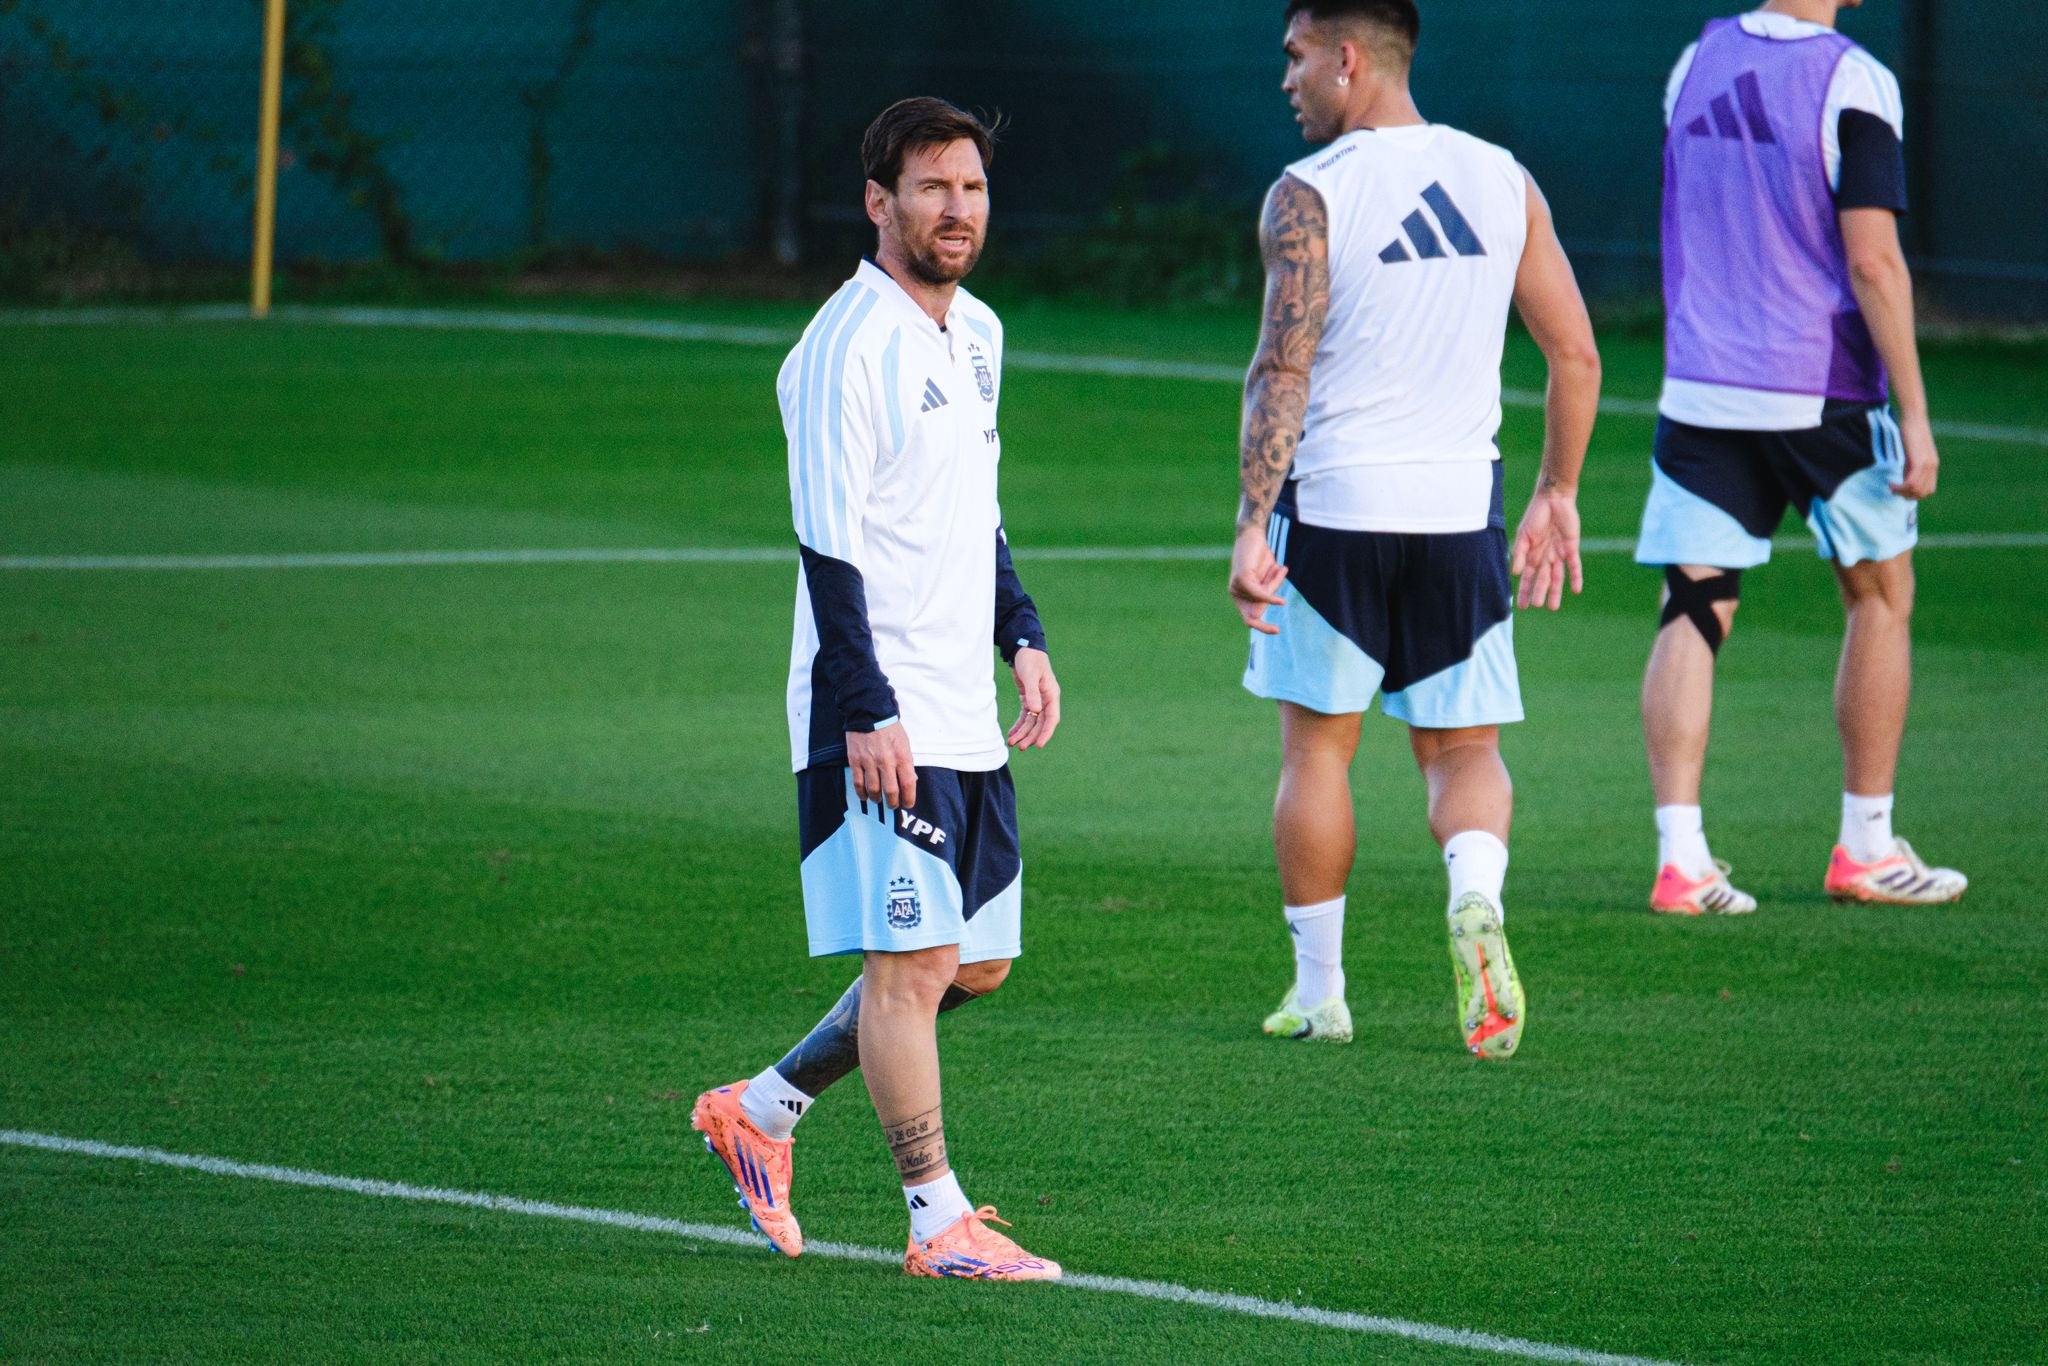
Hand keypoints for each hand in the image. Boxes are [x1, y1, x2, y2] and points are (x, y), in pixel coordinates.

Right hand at [846, 723, 916, 809]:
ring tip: (878, 800)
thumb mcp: (905, 744)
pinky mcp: (855, 760)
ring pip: (873, 789)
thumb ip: (907, 763)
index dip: (908, 799)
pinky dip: (862, 793)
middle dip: (893, 803)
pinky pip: (858, 782)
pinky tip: (865, 796)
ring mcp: (869, 761)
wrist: (869, 713)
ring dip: (877, 799)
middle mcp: (886, 761)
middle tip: (892, 805)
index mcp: (902, 756)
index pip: (908, 784)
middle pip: (891, 791)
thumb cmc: (890, 729)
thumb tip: (909, 781)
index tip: (907, 804)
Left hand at [1006, 647, 1060, 748]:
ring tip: (1012, 743)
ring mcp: (1037, 700)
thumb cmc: (1030, 659)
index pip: (1051, 718)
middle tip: (1021, 747)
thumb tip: (1035, 711)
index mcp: (1052, 695)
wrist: (1023, 648)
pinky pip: (1025, 716)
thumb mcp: (1030, 674)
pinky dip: (1019, 725)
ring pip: (1032, 721)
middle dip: (1031, 736)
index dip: (1046, 733)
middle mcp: (1046, 700)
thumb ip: (1033, 693)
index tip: (1039, 745)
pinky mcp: (1028, 698)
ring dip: (1023, 733)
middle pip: (1040, 723)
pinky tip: (1012, 733)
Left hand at [1229, 523, 1288, 634]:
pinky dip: (1270, 596)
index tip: (1277, 631)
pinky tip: (1280, 600)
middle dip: (1264, 621)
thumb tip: (1256, 615)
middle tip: (1276, 629)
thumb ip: (1266, 593)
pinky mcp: (1241, 579)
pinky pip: (1259, 593)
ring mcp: (1236, 587)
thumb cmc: (1261, 557)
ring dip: (1274, 584)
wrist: (1254, 534)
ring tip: (1277, 568)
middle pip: (1254, 614)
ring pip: (1263, 598)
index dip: (1262, 627)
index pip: (1249, 619)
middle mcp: (1235, 593)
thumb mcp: (1267, 579)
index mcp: (1241, 595)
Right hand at [1510, 490, 1583, 611]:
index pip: (1528, 578)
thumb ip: (1520, 553)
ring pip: (1557, 577)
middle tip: (1538, 606)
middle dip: (1539, 593)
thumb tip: (1516, 573)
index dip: (1524, 591)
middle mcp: (1545, 557)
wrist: (1554, 499)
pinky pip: (1574, 566)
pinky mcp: (1572, 548)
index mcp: (1532, 555)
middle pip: (1542, 579)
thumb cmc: (1536, 514)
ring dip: (1555, 591)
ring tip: (1553, 606)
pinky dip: (1575, 577)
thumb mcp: (1524, 534)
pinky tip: (1576, 590)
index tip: (1520, 607)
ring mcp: (1559, 553)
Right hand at [1891, 412, 1938, 498]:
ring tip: (1891, 487)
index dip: (1914, 495)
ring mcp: (1927, 465)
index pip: (1928, 490)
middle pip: (1923, 493)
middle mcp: (1932, 467)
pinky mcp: (1919, 462)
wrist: (1914, 419)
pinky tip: (1891, 483)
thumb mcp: (1911, 453)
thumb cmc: (1910, 432)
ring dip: (1902, 492)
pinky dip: (1900, 487)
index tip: (1901, 490)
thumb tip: (1904, 479)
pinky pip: (1911, 482)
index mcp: (1933, 465)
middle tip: (1894, 490)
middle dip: (1907, 496)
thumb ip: (1911, 466)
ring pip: (1916, 490)